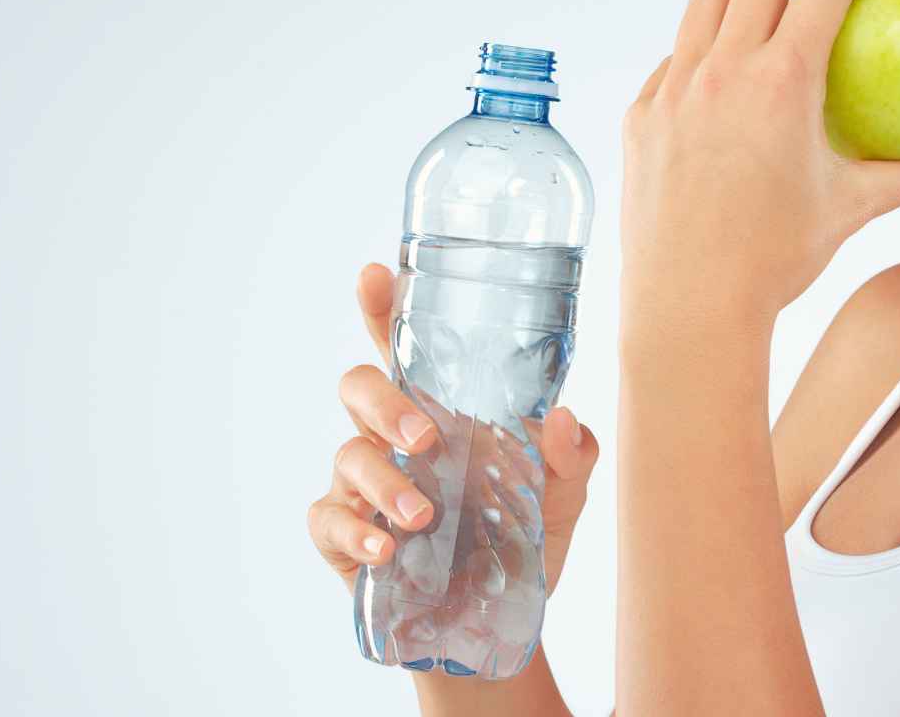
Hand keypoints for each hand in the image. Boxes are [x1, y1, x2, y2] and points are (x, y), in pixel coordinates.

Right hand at [307, 263, 601, 595]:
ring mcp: (363, 486)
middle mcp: (394, 439)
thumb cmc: (519, 538)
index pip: (404, 348)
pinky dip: (356, 531)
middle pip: (359, 387)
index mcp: (441, 411)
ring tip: (425, 516)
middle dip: (385, 403)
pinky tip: (386, 548)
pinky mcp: (343, 536)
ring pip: (348, 454)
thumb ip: (571, 456)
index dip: (383, 309)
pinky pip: (328, 519)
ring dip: (385, 481)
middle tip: (426, 436)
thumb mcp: (562, 495)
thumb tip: (564, 418)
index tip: (374, 276)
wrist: (494, 623)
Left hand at [620, 0, 899, 321]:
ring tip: (767, 24)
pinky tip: (723, 90)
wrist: (691, 305)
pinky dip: (704, 57)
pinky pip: (674, 62)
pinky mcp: (641, 117)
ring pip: (706, 3)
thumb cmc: (777, 260)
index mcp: (782, 79)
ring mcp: (672, 89)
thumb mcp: (853, 210)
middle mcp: (722, 69)